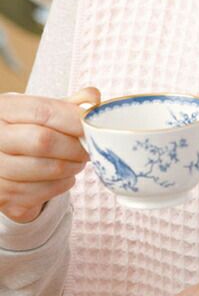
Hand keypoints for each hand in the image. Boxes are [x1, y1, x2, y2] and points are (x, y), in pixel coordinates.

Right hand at [0, 87, 100, 223]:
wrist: (5, 163)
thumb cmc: (29, 132)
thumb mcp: (43, 112)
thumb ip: (68, 104)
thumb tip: (93, 97)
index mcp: (2, 110)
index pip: (42, 111)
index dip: (73, 119)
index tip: (91, 126)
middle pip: (44, 142)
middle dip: (75, 147)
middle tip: (88, 148)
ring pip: (49, 169)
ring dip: (73, 166)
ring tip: (77, 161)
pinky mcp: (4, 198)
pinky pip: (46, 191)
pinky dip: (63, 183)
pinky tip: (61, 176)